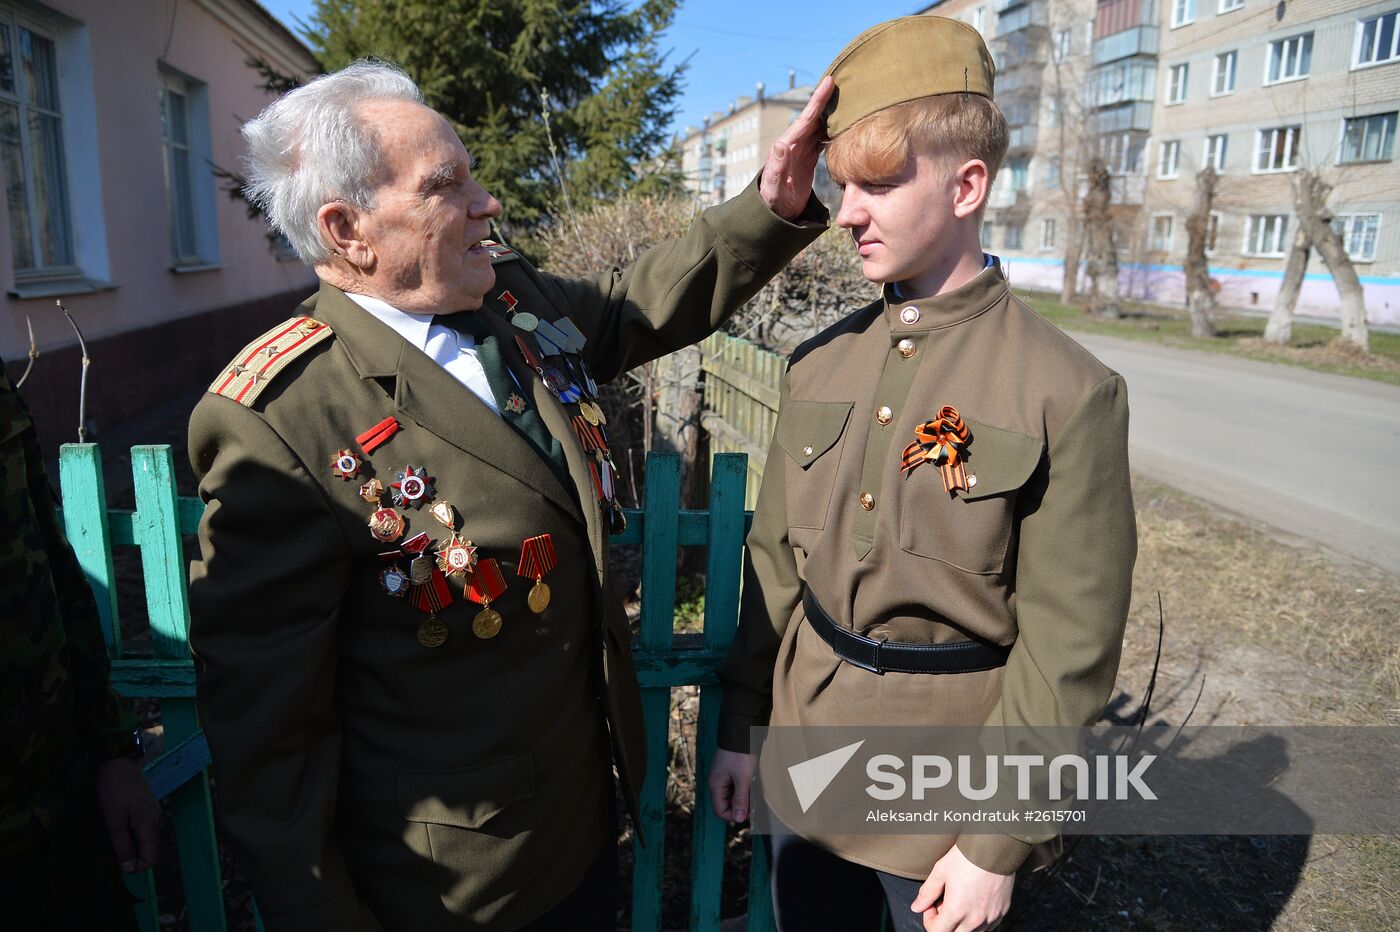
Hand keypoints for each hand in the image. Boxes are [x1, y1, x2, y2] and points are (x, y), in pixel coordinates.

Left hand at [94, 757, 160, 872]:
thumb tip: (129, 868)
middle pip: (151, 850)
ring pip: (147, 840)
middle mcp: (156, 821)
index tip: (118, 863)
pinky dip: (133, 834)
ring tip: (114, 836)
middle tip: (113, 849)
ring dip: (132, 845)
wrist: (118, 762)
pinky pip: (144, 829)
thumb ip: (123, 846)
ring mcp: (153, 812)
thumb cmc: (113, 791)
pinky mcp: (148, 807)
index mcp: (149, 825)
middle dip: (134, 856)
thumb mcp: (114, 821)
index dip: (136, 867)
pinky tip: (119, 825)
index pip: (152, 858)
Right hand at [706, 748, 754, 822]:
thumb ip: (740, 800)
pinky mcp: (730, 772)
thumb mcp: (743, 778)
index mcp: (715, 786)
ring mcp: (723, 777)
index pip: (720, 811)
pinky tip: (752, 783)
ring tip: (754, 790)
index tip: (748, 813)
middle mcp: (717, 783)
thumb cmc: (740, 754)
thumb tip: (737, 820)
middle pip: (727, 804)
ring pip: (732, 796)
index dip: (734, 815)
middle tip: (754, 800)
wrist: (741, 732)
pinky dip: (744, 788)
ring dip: (744, 797)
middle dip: (741, 805)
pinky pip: (735, 787)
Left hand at [759, 76, 834, 220]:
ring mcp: (799, 150)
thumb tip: (780, 144)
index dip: (817, 100)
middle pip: (812, 117)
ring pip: (817, 126)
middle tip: (840, 80)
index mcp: (786, 146)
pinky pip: (820, 139)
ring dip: (830, 112)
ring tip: (845, 98)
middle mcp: (792, 144)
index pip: (805, 119)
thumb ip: (776, 166)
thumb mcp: (774, 186)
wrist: (775, 214)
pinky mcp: (806, 158)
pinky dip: (831, 129)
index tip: (828, 81)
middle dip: (825, 99)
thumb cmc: (773, 202)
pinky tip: (842, 124)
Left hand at [910, 843, 1012, 931]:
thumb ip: (927, 892)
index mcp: (957, 911)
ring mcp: (990, 917)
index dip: (929, 921)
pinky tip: (973, 903)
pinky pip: (987, 927)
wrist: (995, 848)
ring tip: (958, 902)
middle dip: (944, 923)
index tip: (930, 906)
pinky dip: (977, 921)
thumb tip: (917, 906)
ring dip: (960, 923)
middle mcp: (975, 919)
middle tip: (943, 903)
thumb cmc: (967, 857)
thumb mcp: (940, 871)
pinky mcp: (1001, 912)